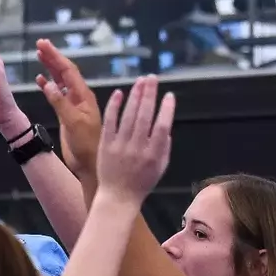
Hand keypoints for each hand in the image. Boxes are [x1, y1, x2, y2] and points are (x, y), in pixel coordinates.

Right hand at [35, 40, 100, 179]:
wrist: (90, 164)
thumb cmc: (87, 145)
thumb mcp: (73, 122)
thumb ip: (60, 102)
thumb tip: (47, 83)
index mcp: (83, 95)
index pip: (68, 70)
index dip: (55, 56)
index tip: (43, 44)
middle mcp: (79, 97)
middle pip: (65, 71)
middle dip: (53, 57)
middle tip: (40, 44)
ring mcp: (73, 105)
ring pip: (61, 81)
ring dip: (50, 68)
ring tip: (40, 56)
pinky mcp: (67, 114)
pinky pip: (57, 94)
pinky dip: (48, 85)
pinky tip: (40, 80)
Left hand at [96, 76, 175, 203]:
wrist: (118, 197)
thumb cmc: (142, 182)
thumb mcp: (161, 167)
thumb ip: (165, 146)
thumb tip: (167, 124)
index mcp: (154, 154)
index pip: (162, 127)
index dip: (166, 110)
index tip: (169, 95)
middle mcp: (137, 148)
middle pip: (145, 116)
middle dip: (149, 94)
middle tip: (152, 78)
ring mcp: (120, 146)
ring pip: (128, 116)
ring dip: (135, 96)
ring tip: (140, 81)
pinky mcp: (105, 145)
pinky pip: (109, 122)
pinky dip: (114, 107)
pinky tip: (119, 93)